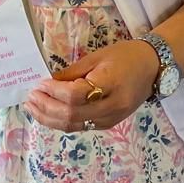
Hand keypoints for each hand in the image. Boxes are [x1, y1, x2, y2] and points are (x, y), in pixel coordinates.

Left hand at [25, 39, 159, 132]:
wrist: (152, 68)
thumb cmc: (126, 56)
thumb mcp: (97, 57)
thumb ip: (72, 72)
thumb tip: (48, 83)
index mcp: (111, 84)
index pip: (76, 96)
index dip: (54, 92)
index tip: (40, 84)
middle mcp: (113, 107)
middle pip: (72, 115)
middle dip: (46, 108)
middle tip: (31, 98)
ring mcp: (111, 119)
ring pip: (73, 125)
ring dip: (49, 119)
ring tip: (33, 108)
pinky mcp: (109, 124)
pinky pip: (80, 126)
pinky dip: (61, 121)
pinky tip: (49, 113)